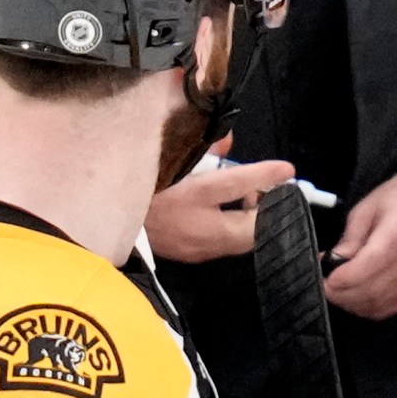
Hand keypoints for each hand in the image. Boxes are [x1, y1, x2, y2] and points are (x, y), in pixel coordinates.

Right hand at [144, 140, 292, 263]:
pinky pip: (228, 245)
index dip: (264, 175)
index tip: (287, 169)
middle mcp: (198, 228)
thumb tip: (228, 140)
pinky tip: (233, 214)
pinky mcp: (194, 257)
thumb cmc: (140, 185)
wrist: (108, 220)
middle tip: (275, 190)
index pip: (235, 184)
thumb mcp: (167, 160)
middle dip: (269, 208)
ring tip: (253, 200)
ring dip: (255, 221)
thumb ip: (201, 147)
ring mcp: (198, 248)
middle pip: (250, 226)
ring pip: (242, 240)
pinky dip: (239, 229)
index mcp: (189, 196)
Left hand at [323, 167, 396, 319]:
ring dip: (353, 304)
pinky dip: (370, 308)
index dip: (344, 277)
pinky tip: (356, 297)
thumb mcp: (367, 208)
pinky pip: (392, 309)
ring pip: (382, 304)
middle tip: (325, 287)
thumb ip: (350, 238)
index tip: (325, 277)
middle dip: (343, 294)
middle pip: (375, 289)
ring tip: (337, 292)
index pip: (371, 263)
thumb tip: (331, 263)